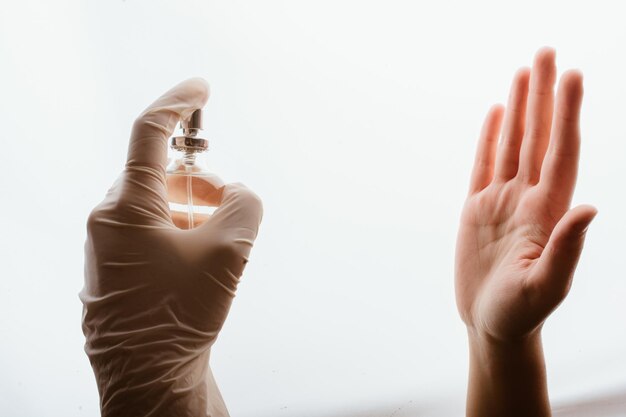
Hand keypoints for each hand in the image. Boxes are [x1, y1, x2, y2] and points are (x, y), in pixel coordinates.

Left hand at [80, 79, 262, 416]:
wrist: (149, 377)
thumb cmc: (179, 316)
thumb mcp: (228, 252)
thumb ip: (245, 204)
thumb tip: (238, 193)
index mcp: (125, 205)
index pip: (149, 131)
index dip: (179, 102)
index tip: (201, 88)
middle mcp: (107, 220)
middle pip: (161, 175)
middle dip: (202, 182)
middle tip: (231, 205)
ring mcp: (107, 247)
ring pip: (158, 206)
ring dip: (194, 212)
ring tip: (219, 246)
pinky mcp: (115, 268)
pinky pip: (150, 232)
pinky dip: (181, 233)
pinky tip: (200, 264)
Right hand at [455, 48, 595, 416]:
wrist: (492, 326)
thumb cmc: (521, 314)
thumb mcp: (546, 286)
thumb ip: (567, 247)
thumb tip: (590, 206)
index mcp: (547, 212)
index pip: (561, 152)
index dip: (567, 114)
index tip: (571, 75)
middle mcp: (528, 198)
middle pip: (538, 137)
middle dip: (543, 95)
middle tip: (546, 53)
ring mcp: (501, 202)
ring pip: (512, 144)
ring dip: (519, 108)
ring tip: (523, 72)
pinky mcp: (477, 210)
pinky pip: (484, 166)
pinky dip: (490, 138)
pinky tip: (498, 115)